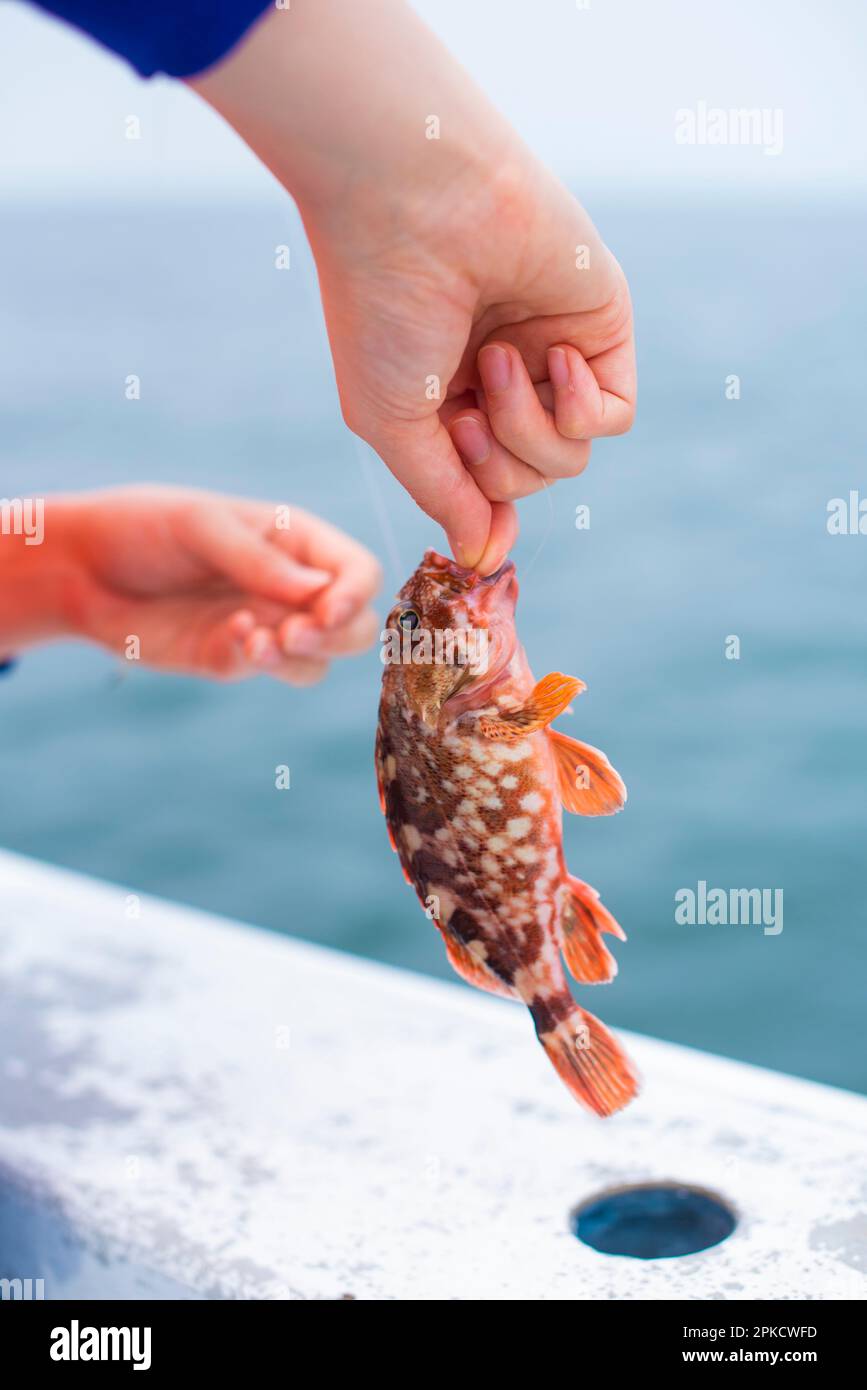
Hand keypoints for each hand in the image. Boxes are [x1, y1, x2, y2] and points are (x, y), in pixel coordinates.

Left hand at [53, 487, 380, 682]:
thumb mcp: (202, 526)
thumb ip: (260, 560)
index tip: (327, 609)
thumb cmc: (145, 526)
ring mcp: (265, 626)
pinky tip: (232, 636)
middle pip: (355, 626)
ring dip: (302, 658)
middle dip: (339, 636)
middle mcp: (290, 587)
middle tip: (296, 633)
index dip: (355, 593)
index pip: (357, 571)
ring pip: (320, 660)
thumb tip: (322, 593)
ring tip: (260, 643)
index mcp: (296, 540)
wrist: (83, 567)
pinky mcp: (232, 658)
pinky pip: (270, 671)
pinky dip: (260, 660)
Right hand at [189, 0, 635, 573]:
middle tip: (466, 413)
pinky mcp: (599, 329)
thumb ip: (446, 495)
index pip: (480, 487)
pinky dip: (581, 407)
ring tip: (496, 361)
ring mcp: (550, 357)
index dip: (479, 505)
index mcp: (444, 402)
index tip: (469, 510)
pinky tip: (552, 359)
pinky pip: (613, 417)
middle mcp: (498, 382)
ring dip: (529, 431)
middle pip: (526, 482)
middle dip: (498, 466)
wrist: (416, 201)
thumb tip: (485, 559)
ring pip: (568, 460)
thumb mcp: (396, 425)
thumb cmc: (383, 310)